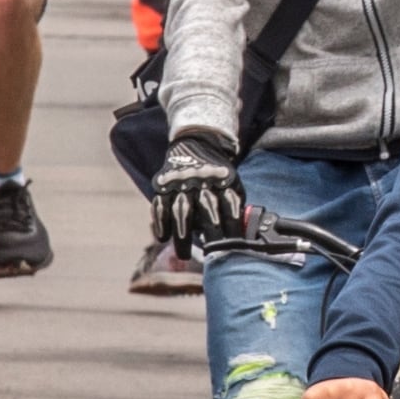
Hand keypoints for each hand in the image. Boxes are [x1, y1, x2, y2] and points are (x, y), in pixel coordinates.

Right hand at [148, 130, 242, 249]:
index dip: (233, 225)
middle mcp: (202, 180)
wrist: (196, 143)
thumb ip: (234, 207)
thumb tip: (240, 237)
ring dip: (182, 235)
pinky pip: (160, 205)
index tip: (233, 245)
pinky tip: (162, 238)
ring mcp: (181, 182)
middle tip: (208, 255)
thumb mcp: (231, 184)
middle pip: (206, 209)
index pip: (231, 204)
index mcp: (223, 180)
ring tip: (183, 255)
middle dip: (208, 233)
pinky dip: (160, 223)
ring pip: (181, 210)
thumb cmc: (217, 176)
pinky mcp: (163, 183)